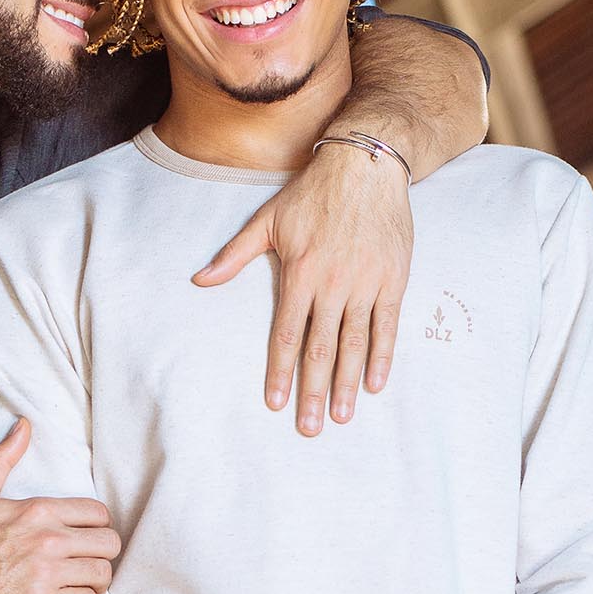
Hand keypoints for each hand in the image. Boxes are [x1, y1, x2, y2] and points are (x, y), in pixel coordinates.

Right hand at [0, 419, 119, 593]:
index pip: (98, 514)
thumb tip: (23, 425)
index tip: (85, 539)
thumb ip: (3, 459)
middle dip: (101, 555)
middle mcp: (47, 540)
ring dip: (95, 583)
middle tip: (87, 564)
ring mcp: (46, 575)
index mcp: (37, 511)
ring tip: (81, 586)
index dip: (97, 528)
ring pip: (102, 575)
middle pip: (109, 544)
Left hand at [192, 142, 411, 433]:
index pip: (286, 334)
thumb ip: (235, 256)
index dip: (280, 371)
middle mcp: (332, 284)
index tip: (276, 403)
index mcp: (300, 274)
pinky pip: (387, 326)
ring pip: (353, 344)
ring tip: (340, 417)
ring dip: (346, 384)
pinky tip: (374, 385)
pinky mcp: (392, 280)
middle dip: (312, 392)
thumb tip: (200, 280)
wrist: (366, 165)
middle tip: (309, 429)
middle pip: (320, 349)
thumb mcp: (268, 220)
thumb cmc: (312, 193)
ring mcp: (365, 284)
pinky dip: (381, 356)